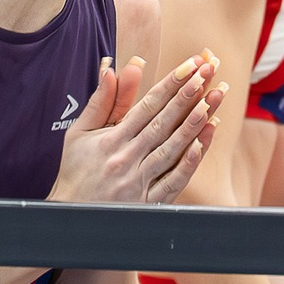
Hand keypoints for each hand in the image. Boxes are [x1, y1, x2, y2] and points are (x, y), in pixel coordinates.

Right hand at [46, 52, 222, 206]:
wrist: (71, 218)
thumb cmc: (76, 171)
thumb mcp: (79, 133)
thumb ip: (100, 101)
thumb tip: (111, 69)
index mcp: (111, 140)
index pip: (146, 106)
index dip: (169, 84)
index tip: (189, 65)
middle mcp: (126, 158)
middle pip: (162, 122)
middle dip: (187, 95)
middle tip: (207, 73)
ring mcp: (138, 182)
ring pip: (171, 149)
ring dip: (193, 124)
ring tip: (212, 100)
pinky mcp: (147, 202)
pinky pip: (172, 182)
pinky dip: (187, 164)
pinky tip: (201, 144)